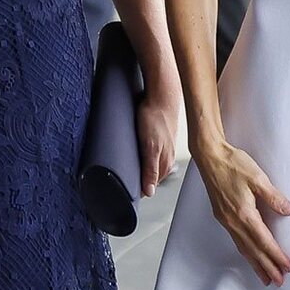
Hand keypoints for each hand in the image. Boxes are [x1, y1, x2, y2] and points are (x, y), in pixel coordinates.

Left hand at [135, 74, 180, 197]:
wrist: (162, 95)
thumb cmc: (155, 118)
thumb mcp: (150, 147)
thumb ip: (150, 170)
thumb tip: (149, 192)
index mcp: (164, 162)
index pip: (151, 185)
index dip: (139, 190)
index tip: (127, 194)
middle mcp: (166, 157)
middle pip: (152, 176)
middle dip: (140, 181)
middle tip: (124, 184)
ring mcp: (163, 147)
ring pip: (151, 164)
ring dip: (141, 169)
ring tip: (129, 172)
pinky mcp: (159, 137)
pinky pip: (150, 152)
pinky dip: (142, 156)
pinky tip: (137, 154)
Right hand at [193, 138, 289, 285]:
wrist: (209, 155)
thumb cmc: (233, 163)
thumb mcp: (258, 178)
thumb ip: (273, 197)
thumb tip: (288, 211)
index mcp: (244, 213)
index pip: (264, 241)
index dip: (276, 255)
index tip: (287, 267)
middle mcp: (233, 220)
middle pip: (252, 250)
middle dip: (266, 267)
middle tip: (278, 282)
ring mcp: (225, 219)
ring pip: (242, 247)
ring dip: (255, 263)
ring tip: (264, 277)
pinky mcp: (221, 215)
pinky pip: (235, 239)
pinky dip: (244, 251)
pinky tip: (248, 254)